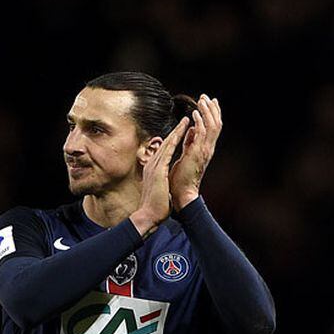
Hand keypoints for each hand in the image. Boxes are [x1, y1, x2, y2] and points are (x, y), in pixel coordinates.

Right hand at [130, 117, 188, 237]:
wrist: (148, 215)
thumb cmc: (155, 206)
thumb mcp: (159, 189)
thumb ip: (161, 181)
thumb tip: (164, 181)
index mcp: (153, 170)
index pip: (164, 150)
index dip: (173, 139)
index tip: (181, 131)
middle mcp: (152, 165)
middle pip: (166, 143)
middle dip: (176, 130)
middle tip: (185, 119)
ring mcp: (154, 167)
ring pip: (168, 144)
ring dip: (177, 131)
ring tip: (186, 120)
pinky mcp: (159, 170)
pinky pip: (168, 151)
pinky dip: (175, 140)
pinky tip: (181, 132)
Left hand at [170, 94, 220, 209]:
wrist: (180, 195)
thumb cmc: (179, 179)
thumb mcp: (185, 156)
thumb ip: (189, 143)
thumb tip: (191, 130)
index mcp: (204, 149)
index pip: (212, 128)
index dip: (210, 114)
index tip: (207, 101)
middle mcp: (207, 149)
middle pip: (216, 124)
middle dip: (211, 109)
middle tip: (206, 96)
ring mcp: (204, 151)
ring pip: (212, 126)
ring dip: (207, 112)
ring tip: (202, 100)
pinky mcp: (198, 154)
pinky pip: (202, 134)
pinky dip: (199, 122)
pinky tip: (194, 113)